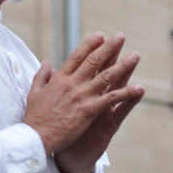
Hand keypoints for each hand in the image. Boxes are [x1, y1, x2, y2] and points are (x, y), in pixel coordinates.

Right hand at [23, 33, 143, 172]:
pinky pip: (111, 99)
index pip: (77, 56)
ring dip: (123, 65)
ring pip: (106, 76)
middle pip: (94, 61)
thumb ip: (41, 75)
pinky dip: (125, 93)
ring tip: (135, 56)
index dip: (90, 45)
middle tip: (120, 36)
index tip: (100, 35)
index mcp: (60, 79)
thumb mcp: (34, 92)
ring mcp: (82, 96)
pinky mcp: (89, 110)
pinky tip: (138, 88)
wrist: (36, 137)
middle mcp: (72, 83)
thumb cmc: (34, 117)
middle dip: (109, 47)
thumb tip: (46, 62)